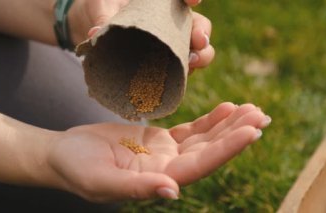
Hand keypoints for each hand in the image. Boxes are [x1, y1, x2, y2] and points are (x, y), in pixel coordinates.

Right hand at [47, 103, 270, 201]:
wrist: (65, 154)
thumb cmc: (76, 169)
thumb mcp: (101, 181)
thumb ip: (136, 188)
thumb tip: (172, 192)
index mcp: (157, 180)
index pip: (200, 165)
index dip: (227, 149)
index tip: (252, 130)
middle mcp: (168, 169)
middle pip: (210, 151)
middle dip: (236, 133)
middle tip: (261, 114)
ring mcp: (165, 154)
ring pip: (205, 139)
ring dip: (229, 125)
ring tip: (252, 109)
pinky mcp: (159, 140)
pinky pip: (191, 130)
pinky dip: (210, 120)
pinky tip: (226, 108)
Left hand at [68, 0, 213, 70]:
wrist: (95, 28)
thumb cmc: (100, 8)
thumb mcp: (99, 6)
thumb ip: (103, 17)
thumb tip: (96, 34)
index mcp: (159, 2)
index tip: (193, 1)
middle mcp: (170, 22)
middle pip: (197, 26)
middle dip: (201, 33)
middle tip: (198, 41)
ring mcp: (169, 44)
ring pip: (194, 50)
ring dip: (199, 57)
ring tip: (191, 63)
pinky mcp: (163, 64)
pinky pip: (178, 70)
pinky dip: (181, 75)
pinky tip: (178, 80)